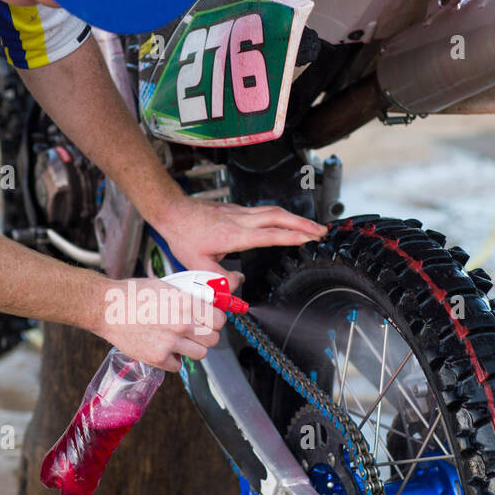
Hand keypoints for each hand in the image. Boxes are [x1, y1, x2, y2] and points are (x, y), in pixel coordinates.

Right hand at [91, 277, 224, 372]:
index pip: (219, 320)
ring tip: (179, 341)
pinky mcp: (157, 358)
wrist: (106, 308)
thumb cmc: (133, 294)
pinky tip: (163, 348)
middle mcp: (181, 324)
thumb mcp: (166, 287)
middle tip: (195, 332)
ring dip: (192, 349)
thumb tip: (207, 304)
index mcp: (186, 303)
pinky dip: (173, 359)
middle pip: (213, 339)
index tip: (209, 321)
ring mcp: (170, 343)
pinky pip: (178, 365)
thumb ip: (188, 298)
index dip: (215, 321)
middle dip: (206, 336)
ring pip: (200, 354)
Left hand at [155, 195, 327, 278]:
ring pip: (273, 211)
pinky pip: (264, 211)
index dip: (292, 236)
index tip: (310, 239)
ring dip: (294, 218)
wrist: (172, 211)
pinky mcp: (236, 210)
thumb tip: (239, 284)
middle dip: (303, 224)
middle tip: (322, 231)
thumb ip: (220, 279)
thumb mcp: (198, 265)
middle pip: (278, 217)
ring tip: (310, 227)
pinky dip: (280, 216)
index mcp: (234, 235)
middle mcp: (240, 220)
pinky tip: (285, 222)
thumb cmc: (183, 236)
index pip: (270, 234)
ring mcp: (239, 212)